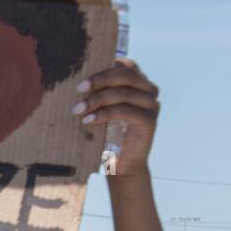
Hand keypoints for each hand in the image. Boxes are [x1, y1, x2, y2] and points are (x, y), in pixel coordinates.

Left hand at [77, 58, 159, 179]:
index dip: (106, 67)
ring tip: (79, 109)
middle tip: (79, 89)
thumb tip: (79, 79)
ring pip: (123, 93)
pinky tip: (89, 120)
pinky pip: (124, 111)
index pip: (125, 66)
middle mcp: (149, 91)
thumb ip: (100, 91)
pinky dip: (104, 114)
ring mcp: (151, 105)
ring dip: (97, 100)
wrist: (121, 164)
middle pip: (125, 76)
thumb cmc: (108, 134)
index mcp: (139, 83)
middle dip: (100, 80)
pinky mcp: (149, 121)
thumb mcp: (103, 107)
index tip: (85, 75)